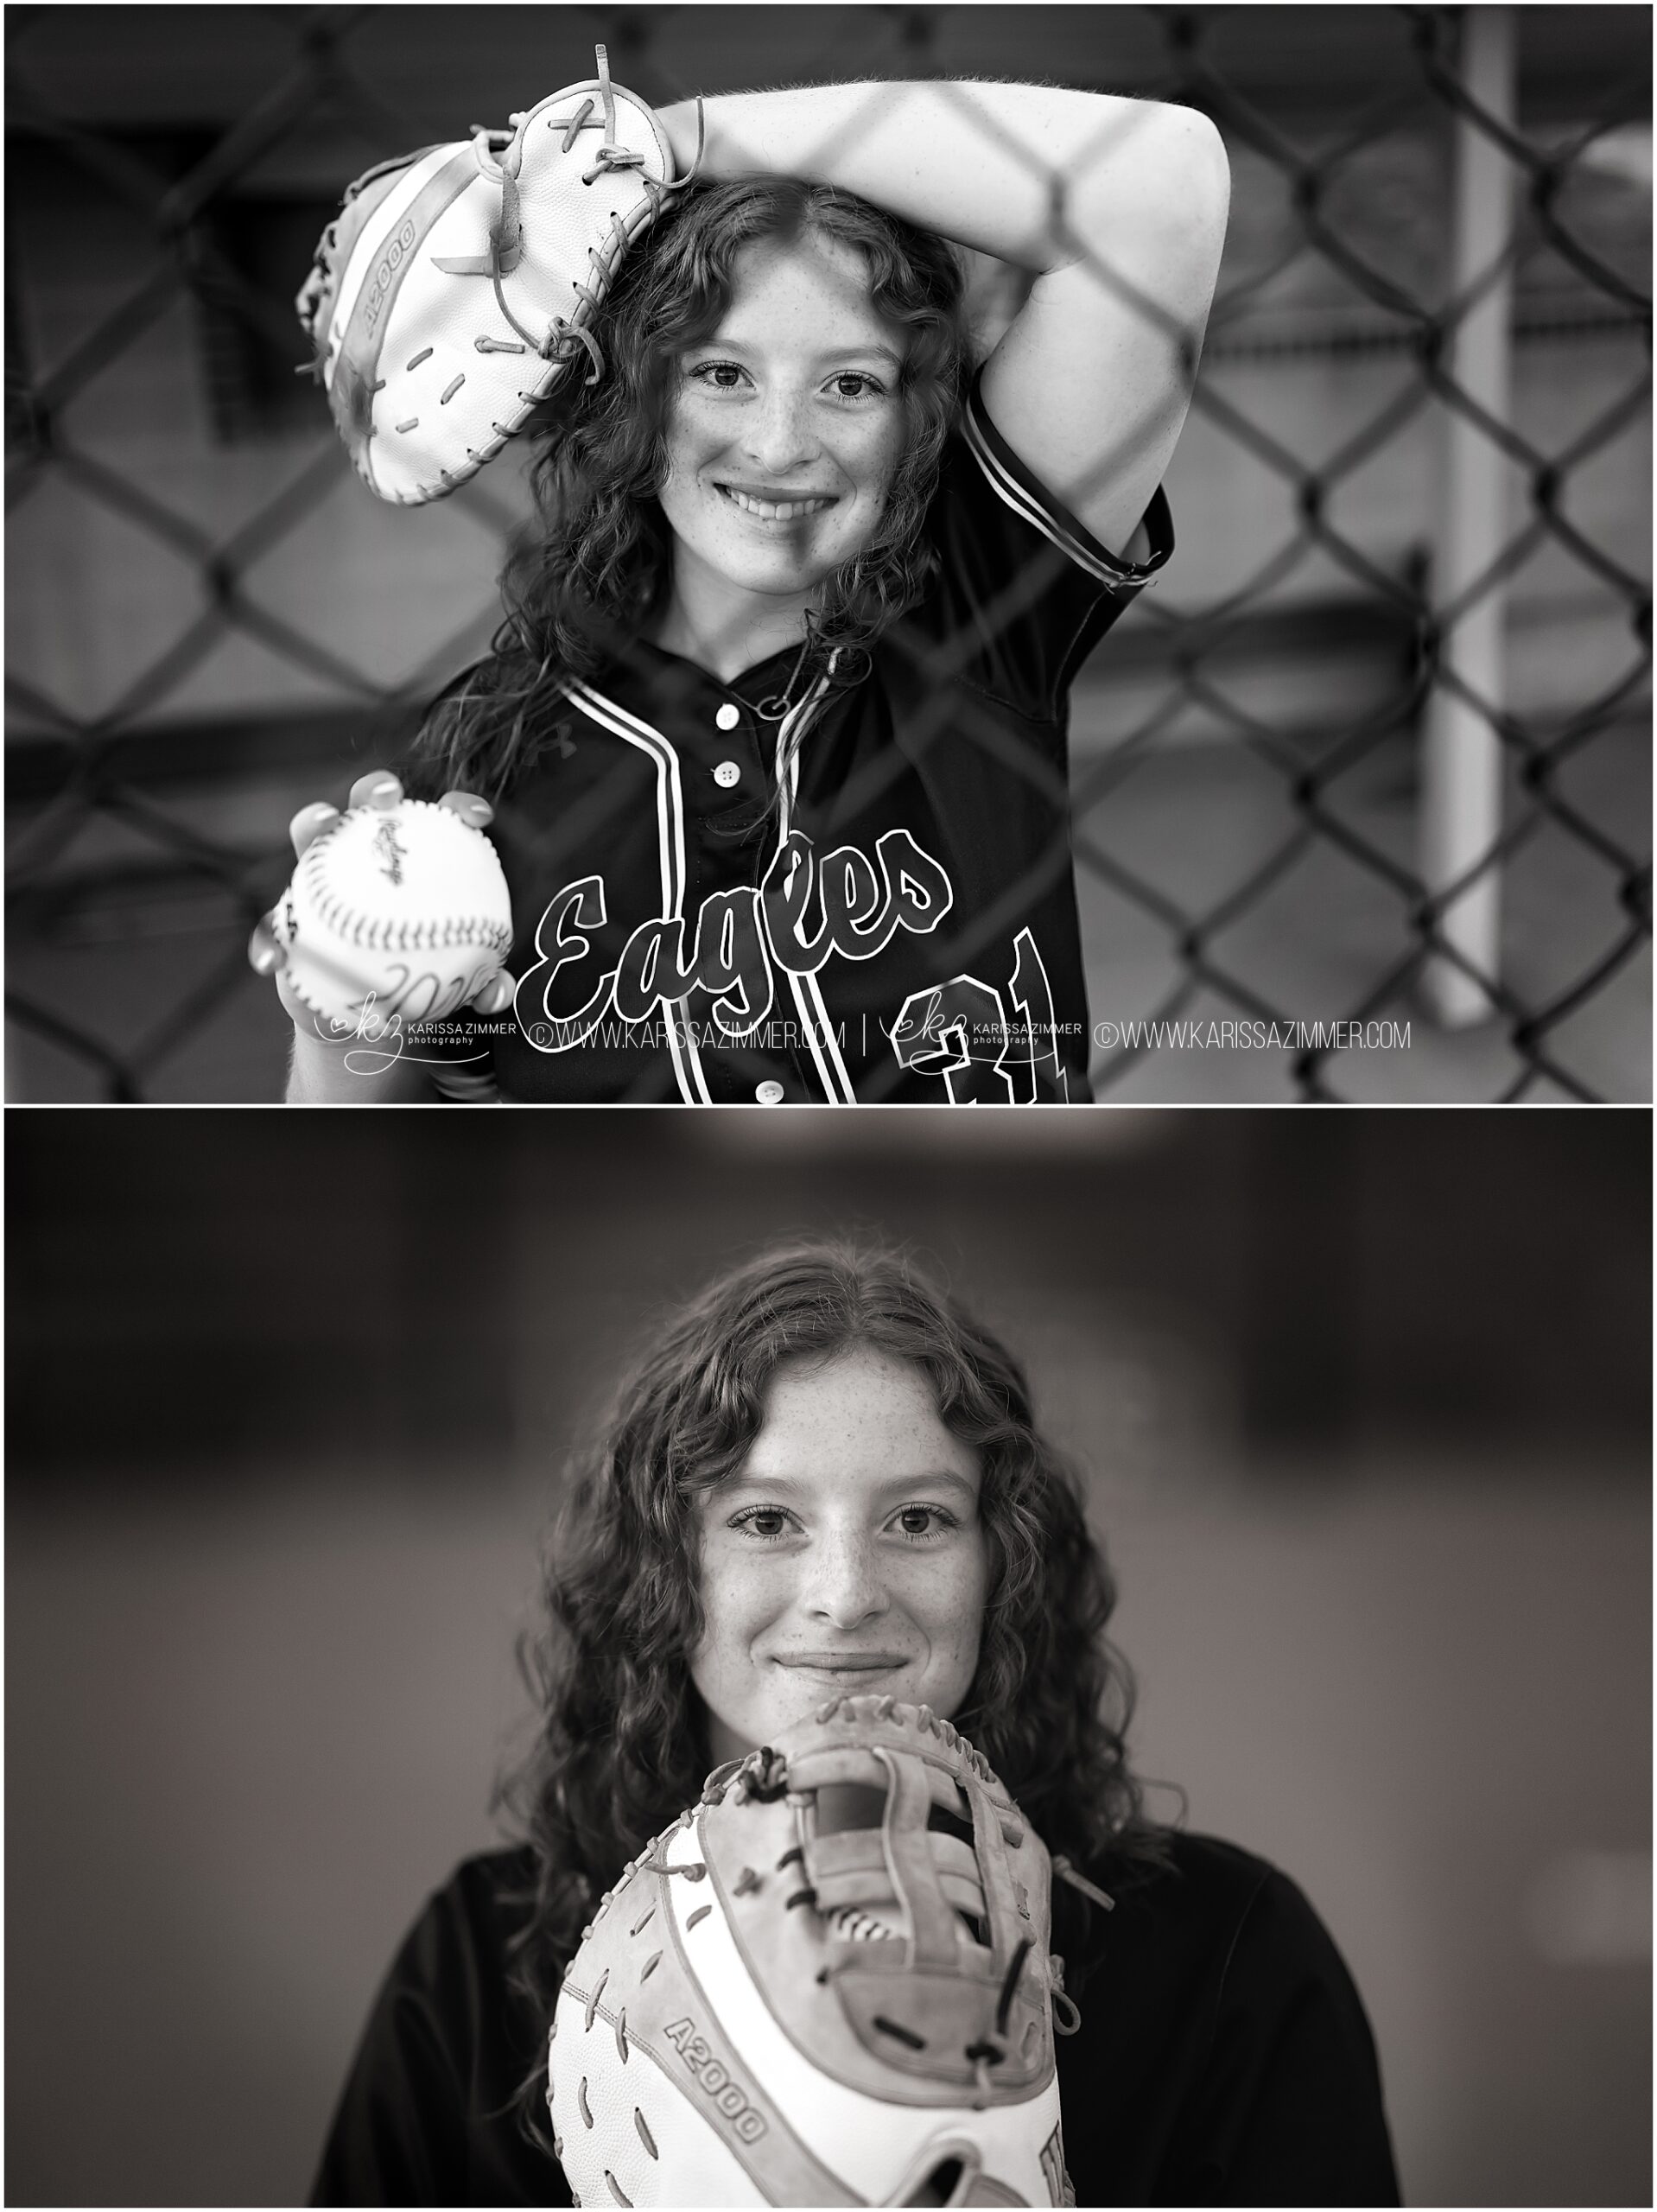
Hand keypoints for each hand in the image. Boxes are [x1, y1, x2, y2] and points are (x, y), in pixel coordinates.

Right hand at [248, 770, 516, 1039]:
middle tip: (390, 798)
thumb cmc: (418, 981)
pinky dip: (269, 943)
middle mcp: (365, 856)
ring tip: (318, 821)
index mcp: (416, 862)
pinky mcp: (284, 915)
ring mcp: (321, 878)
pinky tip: (272, 961)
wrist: (365, 1015)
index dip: (460, 809)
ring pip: (311, 837)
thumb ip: (480, 985)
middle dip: (378, 787)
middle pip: (371, 806)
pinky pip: (272, 925)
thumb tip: (498, 993)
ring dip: (311, 820)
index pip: (443, 823)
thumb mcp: (455, 987)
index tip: (478, 817)